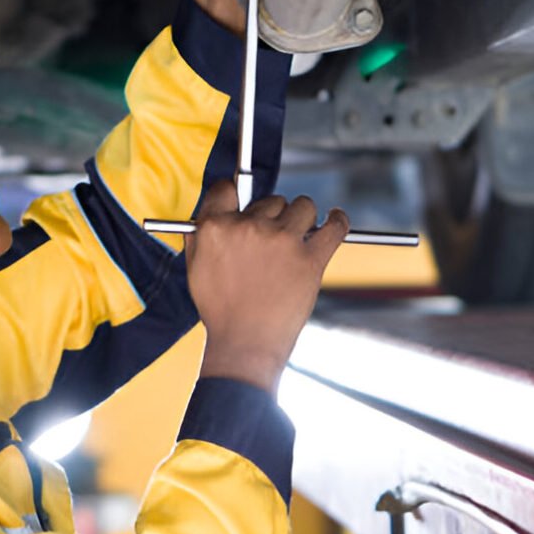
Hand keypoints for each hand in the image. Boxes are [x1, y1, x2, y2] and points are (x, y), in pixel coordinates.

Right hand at [185, 180, 348, 393]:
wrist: (244, 345)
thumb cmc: (220, 310)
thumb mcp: (195, 267)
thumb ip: (200, 234)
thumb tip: (213, 210)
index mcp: (215, 228)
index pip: (226, 189)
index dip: (235, 195)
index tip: (245, 205)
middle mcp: (248, 227)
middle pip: (270, 200)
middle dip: (272, 218)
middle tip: (270, 245)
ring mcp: (281, 241)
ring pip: (303, 206)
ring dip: (302, 219)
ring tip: (298, 240)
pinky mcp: (310, 258)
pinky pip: (334, 226)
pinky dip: (338, 220)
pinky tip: (336, 219)